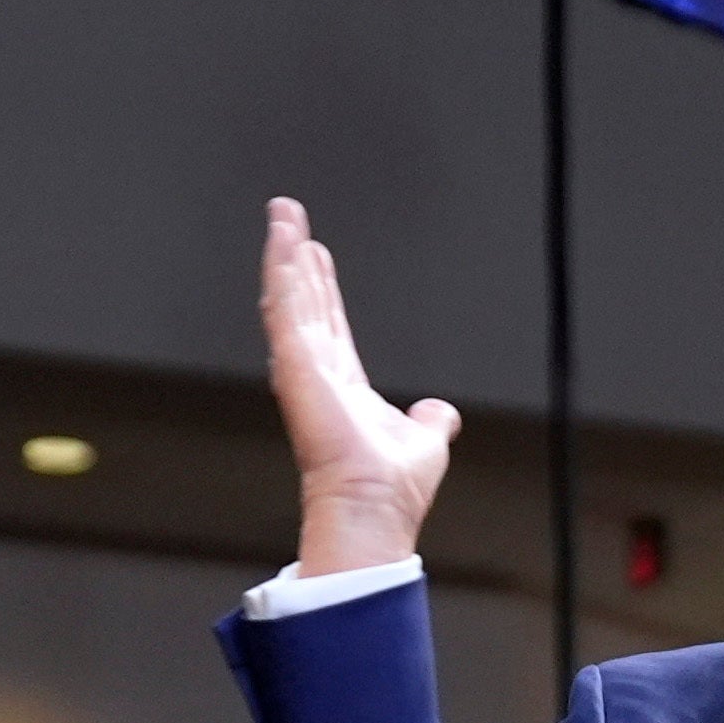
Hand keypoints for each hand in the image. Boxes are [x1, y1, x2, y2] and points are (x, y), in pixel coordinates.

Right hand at [261, 199, 457, 575]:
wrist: (375, 507)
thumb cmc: (393, 488)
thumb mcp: (425, 442)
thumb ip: (430, 423)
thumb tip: (441, 414)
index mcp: (342, 387)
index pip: (329, 325)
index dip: (322, 288)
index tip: (315, 255)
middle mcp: (318, 373)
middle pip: (305, 302)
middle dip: (296, 259)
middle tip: (287, 218)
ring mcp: (302, 368)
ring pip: (290, 298)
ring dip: (284, 254)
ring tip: (283, 215)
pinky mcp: (296, 365)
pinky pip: (285, 308)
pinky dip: (282, 272)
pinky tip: (282, 241)